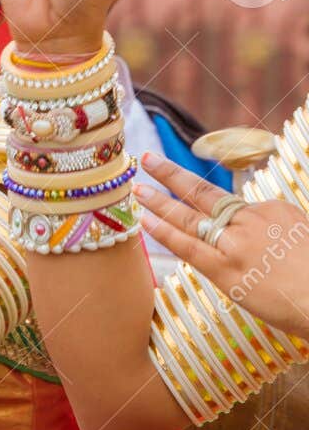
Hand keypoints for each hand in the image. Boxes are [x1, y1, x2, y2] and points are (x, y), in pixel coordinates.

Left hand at [137, 153, 308, 336]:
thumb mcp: (302, 238)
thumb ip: (275, 233)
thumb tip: (257, 240)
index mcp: (275, 210)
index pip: (235, 206)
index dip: (218, 213)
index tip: (208, 214)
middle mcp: (252, 220)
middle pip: (204, 192)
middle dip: (172, 174)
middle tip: (147, 160)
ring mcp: (236, 243)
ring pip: (189, 216)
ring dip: (159, 200)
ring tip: (137, 187)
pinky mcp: (225, 269)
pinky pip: (186, 246)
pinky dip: (163, 232)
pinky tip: (145, 220)